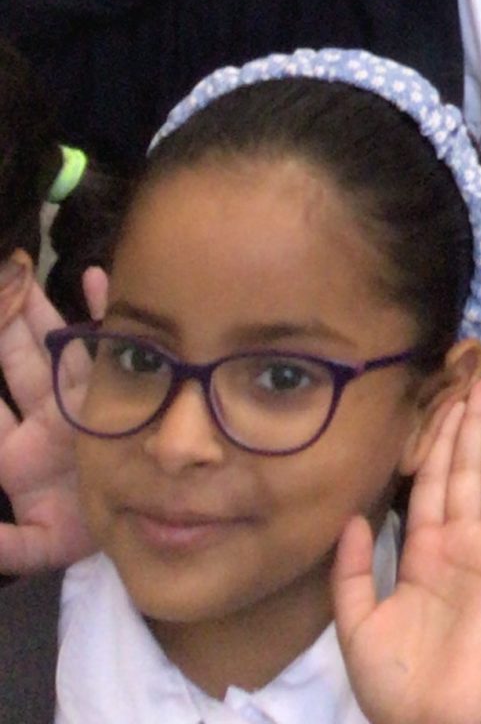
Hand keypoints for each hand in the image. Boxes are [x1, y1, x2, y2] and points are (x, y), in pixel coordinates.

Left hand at [0, 278, 94, 576]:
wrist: (132, 528)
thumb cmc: (75, 532)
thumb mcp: (36, 545)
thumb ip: (7, 545)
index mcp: (13, 449)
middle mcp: (43, 415)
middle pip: (16, 359)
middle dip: (5, 321)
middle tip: (1, 277)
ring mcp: (79, 397)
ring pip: (54, 345)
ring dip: (40, 311)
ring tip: (26, 269)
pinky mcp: (117, 390)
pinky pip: (106, 343)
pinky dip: (101, 310)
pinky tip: (94, 278)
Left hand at [335, 381, 480, 723]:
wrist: (428, 723)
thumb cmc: (393, 683)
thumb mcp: (356, 626)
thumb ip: (354, 570)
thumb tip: (354, 514)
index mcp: (424, 551)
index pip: (429, 482)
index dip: (434, 442)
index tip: (441, 401)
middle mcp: (462, 542)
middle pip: (467, 469)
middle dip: (471, 424)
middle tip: (478, 378)